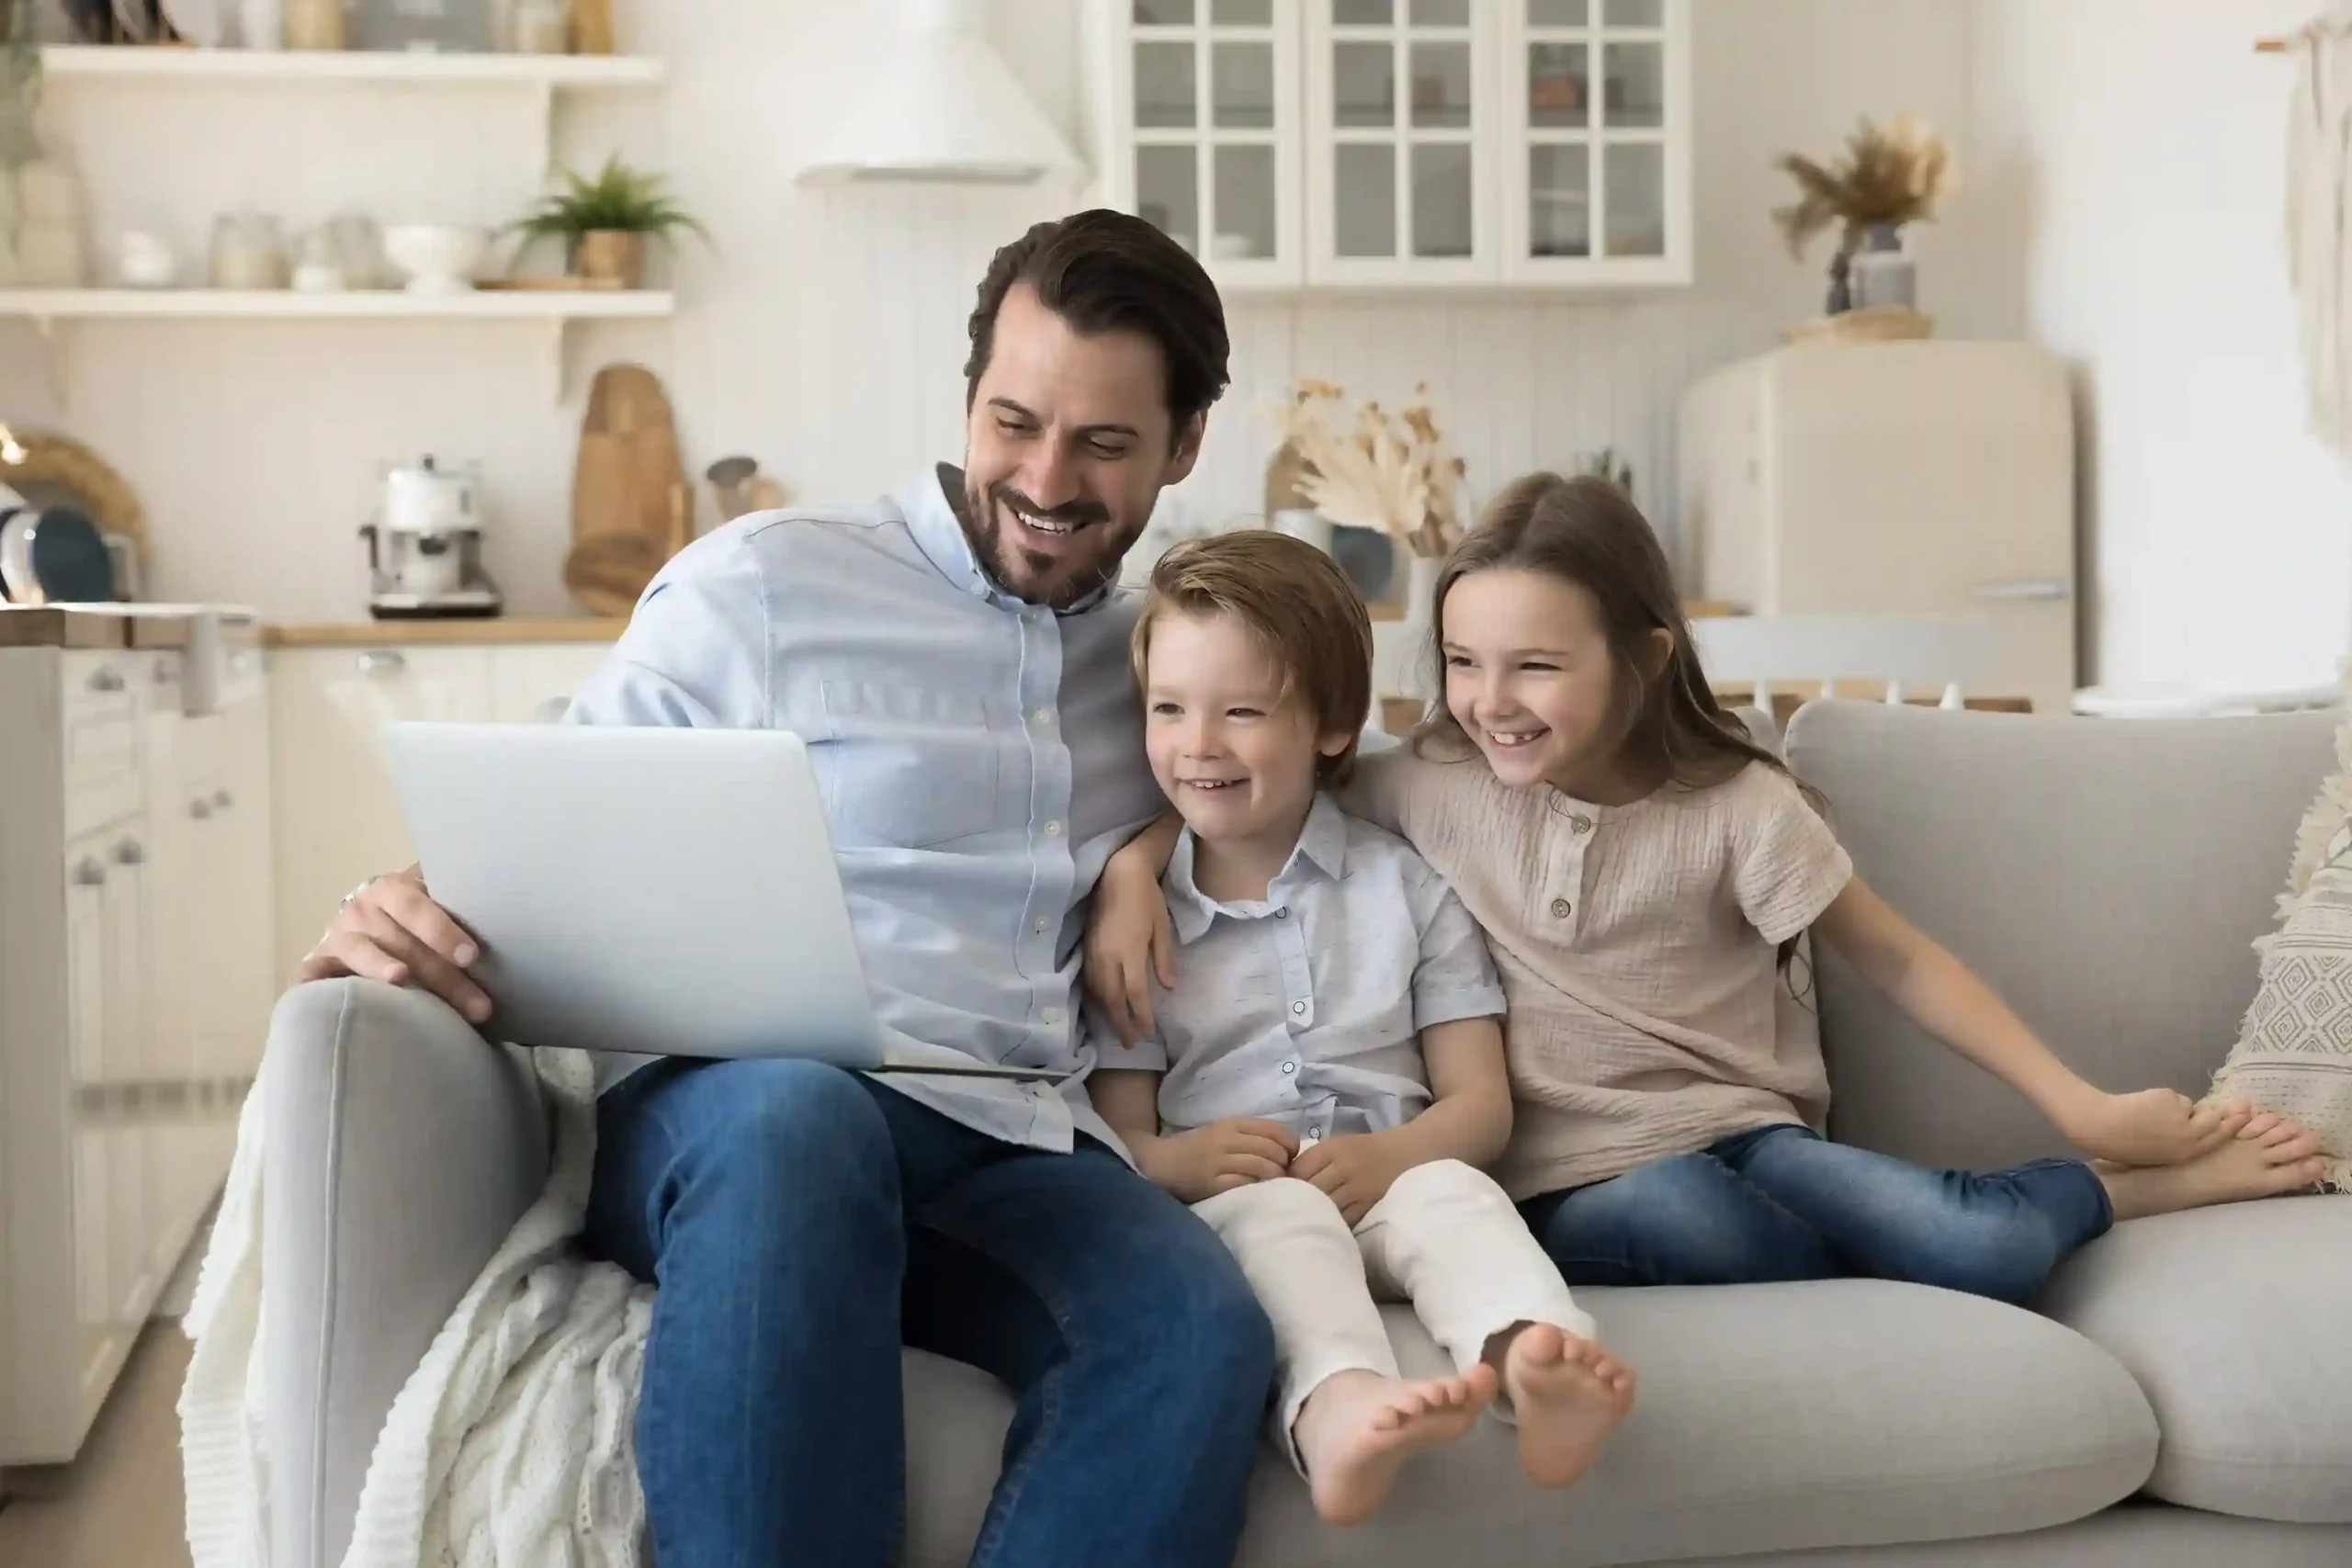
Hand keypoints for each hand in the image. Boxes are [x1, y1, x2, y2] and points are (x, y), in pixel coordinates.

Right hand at [292, 864, 493, 1024]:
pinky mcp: (320, 964)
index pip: (415, 906)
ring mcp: (339, 937)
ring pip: (362, 955)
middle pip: (403, 943)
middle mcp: (362, 910)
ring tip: (401, 981)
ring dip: (382, 969)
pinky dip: (313, 986)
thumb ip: (462, 905)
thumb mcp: (437, 901)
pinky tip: (319, 998)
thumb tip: (517, 917)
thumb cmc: (419, 916)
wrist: (372, 918)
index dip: (441, 929)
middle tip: (480, 1007)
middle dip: (444, 977)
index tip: (472, 956)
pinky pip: (312, 976)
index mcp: (393, 889)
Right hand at [1083, 861, 1176, 1047]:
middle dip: (1122, 1024)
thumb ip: (1164, 960)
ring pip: (1098, 993)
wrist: (1119, 873)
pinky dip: (1097, 998)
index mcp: (1130, 952)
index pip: (1135, 995)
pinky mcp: (1086, 947)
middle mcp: (1108, 957)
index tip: (1149, 1033)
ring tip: (1120, 1029)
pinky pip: (1089, 981)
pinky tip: (1104, 1005)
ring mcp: (1093, 952)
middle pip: (1113, 1000)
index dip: (1142, 1017)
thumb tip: (1168, 988)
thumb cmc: (1147, 899)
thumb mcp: (1163, 929)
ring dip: (1108, 1014)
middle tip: (1132, 1044)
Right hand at [1142, 1119, 1298, 1203]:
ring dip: (1274, 1176)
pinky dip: (1255, 1186)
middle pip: (1271, 1148)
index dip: (1290, 1143)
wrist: (1160, 1162)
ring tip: (1273, 1183)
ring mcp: (1218, 1161)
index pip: (1274, 1129)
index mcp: (1232, 1124)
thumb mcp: (1222, 1132)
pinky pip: (1243, 1183)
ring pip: (1261, 1165)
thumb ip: (1250, 1136)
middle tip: (1284, 1172)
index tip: (1291, 1155)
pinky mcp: (1211, 1182)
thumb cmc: (1197, 1149)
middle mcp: (1227, 1139)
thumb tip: (1285, 1147)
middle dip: (1284, 1162)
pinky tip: (1256, 1190)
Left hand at [1291, 1133, 1416, 1226]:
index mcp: (1332, 1148)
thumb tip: (1283, 1183)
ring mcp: (1358, 1187)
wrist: (1407, 1153)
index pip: (1298, 1169)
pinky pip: (1345, 1220)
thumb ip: (1313, 1161)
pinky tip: (1327, 1227)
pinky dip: (1334, 1224)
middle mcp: (1344, 1166)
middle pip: (1309, 1190)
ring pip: (1325, 1207)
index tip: (1281, 1192)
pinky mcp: (1370, 1205)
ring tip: (1305, 1222)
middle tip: (1289, 1211)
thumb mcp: (1337, 1145)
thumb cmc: (1365, 1151)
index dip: (1287, 1182)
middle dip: (1297, 1201)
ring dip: (1314, 1215)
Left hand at [2060, 1086, 2236, 1166]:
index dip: (2232, 1126)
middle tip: (2234, 1103)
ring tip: (2155, 1111)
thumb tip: (2200, 1122)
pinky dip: (2163, 1099)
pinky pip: (2174, 1097)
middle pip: (2216, 1120)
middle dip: (2222, 1112)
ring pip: (2191, 1105)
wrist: (2100, 1125)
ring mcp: (2181, 1117)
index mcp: (2186, 1154)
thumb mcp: (2160, 1150)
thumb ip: (2182, 1141)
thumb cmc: (2125, 1142)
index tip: (2245, 1116)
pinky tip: (2145, 1104)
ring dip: (2179, 1106)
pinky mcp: (2170, 1100)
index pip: (2218, 1138)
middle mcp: (2189, 1137)